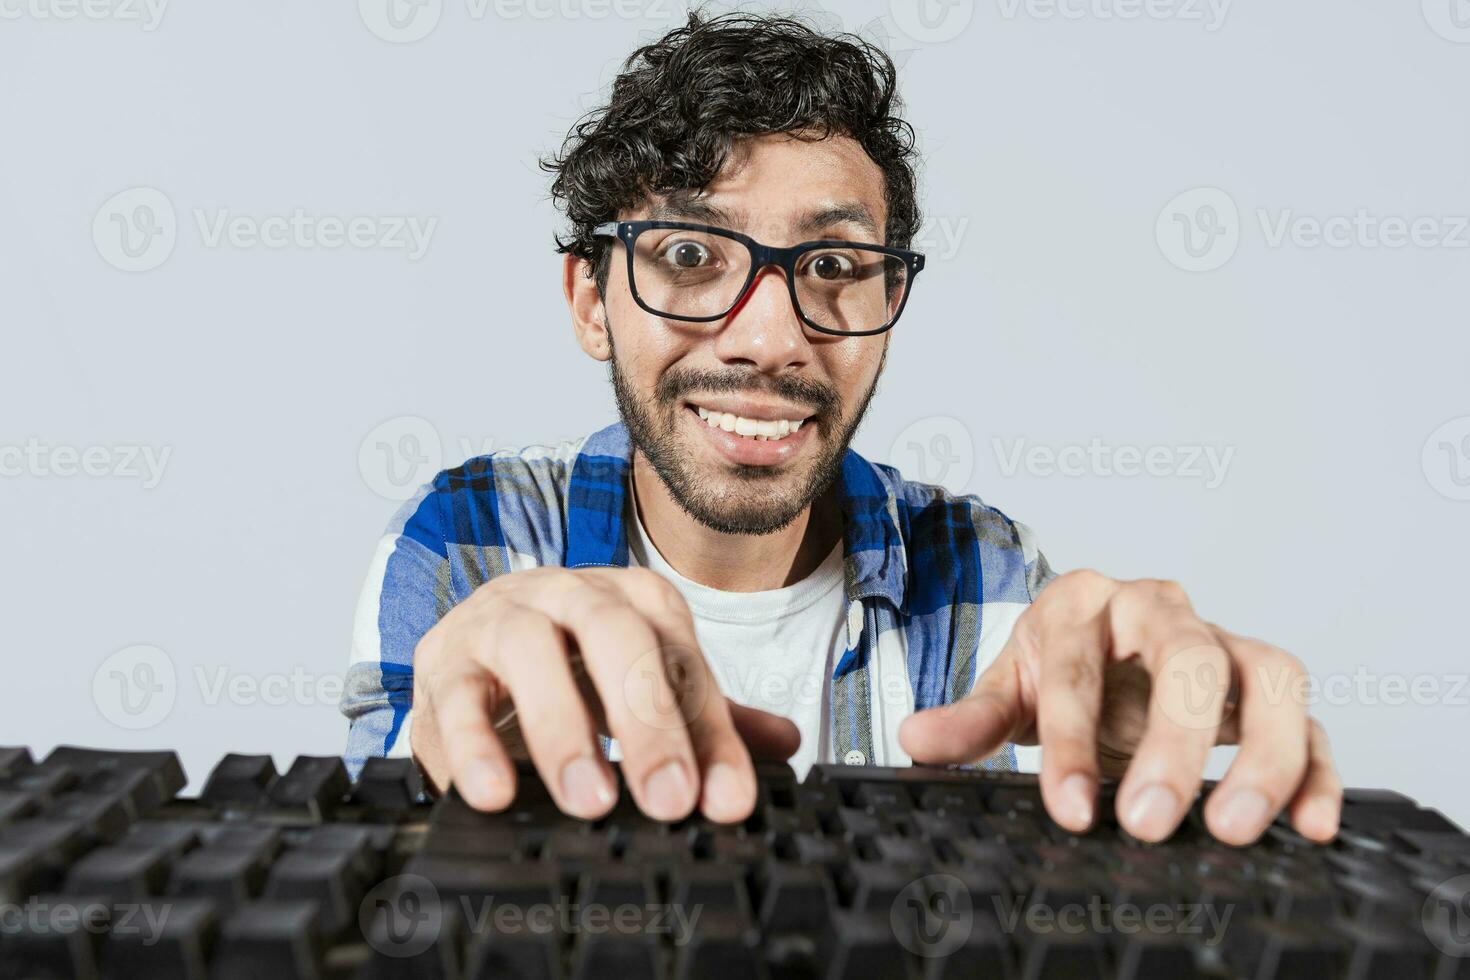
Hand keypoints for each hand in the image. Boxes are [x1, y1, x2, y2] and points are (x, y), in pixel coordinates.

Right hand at [409, 566, 799, 822]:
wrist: (478, 656)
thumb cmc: (575, 671)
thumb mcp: (643, 689)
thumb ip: (706, 719)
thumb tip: (785, 744)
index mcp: (630, 596)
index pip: (679, 655)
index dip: (708, 730)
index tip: (726, 800)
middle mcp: (566, 594)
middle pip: (613, 633)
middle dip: (646, 720)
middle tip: (668, 799)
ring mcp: (498, 619)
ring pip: (528, 650)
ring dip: (562, 729)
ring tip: (589, 800)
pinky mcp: (442, 662)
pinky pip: (453, 698)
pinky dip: (473, 748)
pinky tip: (496, 794)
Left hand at [899, 571, 1341, 845]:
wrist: (1100, 654)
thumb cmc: (1057, 668)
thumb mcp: (1008, 689)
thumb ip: (969, 719)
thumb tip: (916, 737)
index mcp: (1083, 602)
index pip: (1079, 666)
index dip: (1071, 740)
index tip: (1067, 809)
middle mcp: (1161, 610)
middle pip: (1188, 658)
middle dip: (1171, 742)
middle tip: (1148, 823)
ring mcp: (1222, 642)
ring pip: (1270, 674)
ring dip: (1262, 753)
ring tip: (1233, 827)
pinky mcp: (1265, 686)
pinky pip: (1310, 717)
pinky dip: (1316, 768)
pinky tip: (1309, 824)